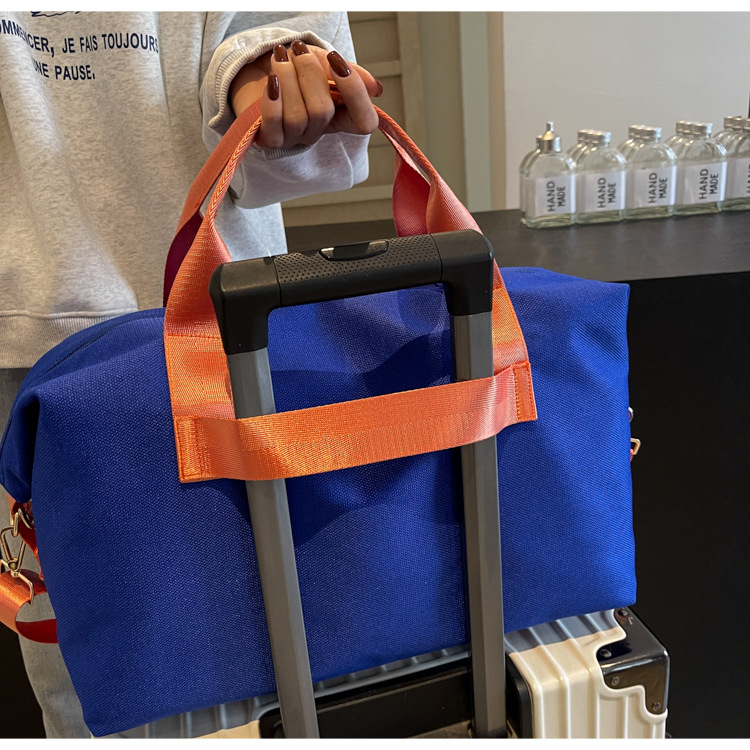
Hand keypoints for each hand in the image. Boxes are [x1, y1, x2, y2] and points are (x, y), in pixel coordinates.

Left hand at [229, 40, 381, 150]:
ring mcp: (293, 139)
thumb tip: (376, 90)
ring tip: (279, 57)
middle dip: (309, 73)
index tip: (337, 62)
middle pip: (323, 112)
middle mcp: (318, 131)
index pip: (364, 122)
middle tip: (298, 51)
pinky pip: (274, 125)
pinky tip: (271, 79)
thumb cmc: (294, 72)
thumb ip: (349, 74)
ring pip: (297, 117)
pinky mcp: (269, 140)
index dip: (355, 94)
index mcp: (339, 116)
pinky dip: (273, 98)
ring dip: (287, 77)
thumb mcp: (325, 64)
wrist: (256, 72)